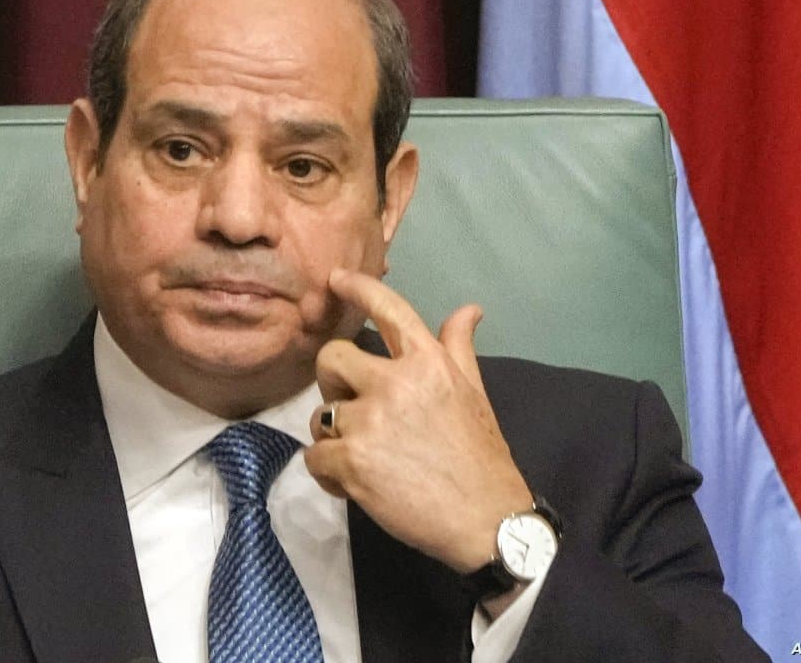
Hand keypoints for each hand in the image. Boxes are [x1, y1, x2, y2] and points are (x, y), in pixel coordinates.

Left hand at [304, 268, 532, 573]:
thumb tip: (469, 309)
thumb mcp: (475, 394)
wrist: (486, 521)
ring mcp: (370, 421)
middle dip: (333, 383)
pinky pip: (314, 456)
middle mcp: (395, 382)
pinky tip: (353, 484)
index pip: (388, 310)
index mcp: (428, 362)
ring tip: (364, 457)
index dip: (357, 288)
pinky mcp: (352, 461)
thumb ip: (459, 349)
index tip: (335, 279)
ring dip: (333, 436)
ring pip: (319, 414)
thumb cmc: (481, 458)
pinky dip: (327, 472)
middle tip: (352, 409)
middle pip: (331, 359)